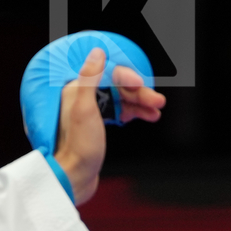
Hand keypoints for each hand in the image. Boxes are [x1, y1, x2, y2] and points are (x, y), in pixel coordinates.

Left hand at [51, 49, 166, 203]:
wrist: (72, 179)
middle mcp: (82, 98)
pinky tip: (147, 115)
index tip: (142, 86)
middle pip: (117, 87)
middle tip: (158, 101)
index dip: (128, 79)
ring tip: (157, 111)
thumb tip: (97, 52)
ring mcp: (90, 112)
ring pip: (121, 100)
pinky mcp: (97, 126)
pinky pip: (119, 112)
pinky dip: (134, 113)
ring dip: (141, 103)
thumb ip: (90, 78)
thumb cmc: (77, 147)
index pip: (108, 75)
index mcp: (76, 90)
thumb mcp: (84, 109)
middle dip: (139, 93)